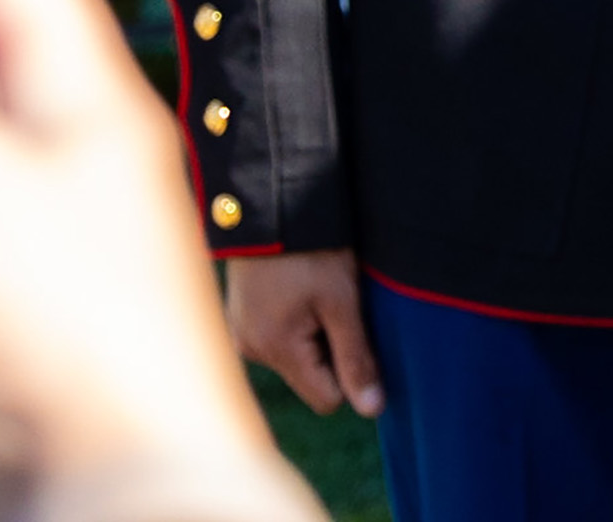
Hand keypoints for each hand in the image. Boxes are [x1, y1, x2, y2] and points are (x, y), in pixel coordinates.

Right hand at [220, 254, 375, 417]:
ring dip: (315, 336)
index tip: (359, 335)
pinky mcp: (240, 317)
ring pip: (296, 358)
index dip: (352, 375)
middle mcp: (251, 349)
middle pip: (310, 379)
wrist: (272, 203)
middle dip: (332, 352)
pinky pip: (279, 339)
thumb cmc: (312, 250)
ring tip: (317, 294)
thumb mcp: (343, 302)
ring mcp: (241, 333)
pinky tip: (300, 291)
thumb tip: (372, 410)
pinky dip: (296, 323)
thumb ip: (356, 358)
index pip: (326, 399)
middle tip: (338, 307)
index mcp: (275, 350)